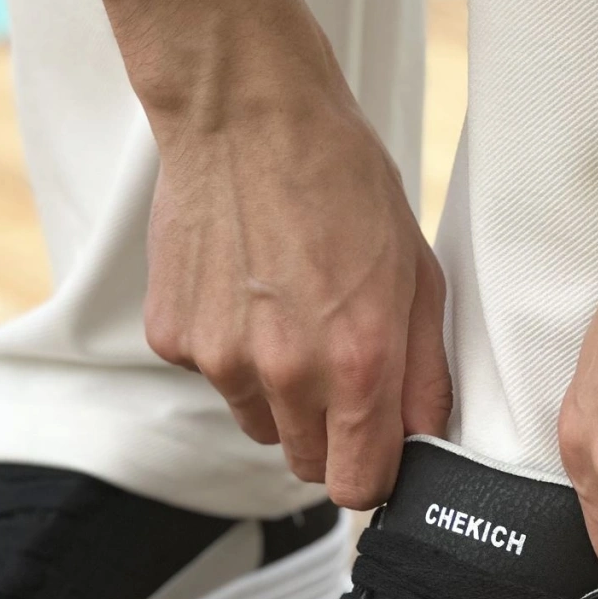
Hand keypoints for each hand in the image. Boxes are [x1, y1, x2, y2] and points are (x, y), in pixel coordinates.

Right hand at [99, 0, 450, 508]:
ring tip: (287, 312)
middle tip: (336, 365)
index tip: (375, 445)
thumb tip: (424, 439)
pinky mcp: (173, 337)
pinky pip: (211, 375)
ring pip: (258, 423)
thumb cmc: (340, 179)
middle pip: (306, 463)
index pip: (358, 486)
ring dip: (278, 392)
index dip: (372, 471)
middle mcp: (286, 372)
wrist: (246, 113)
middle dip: (329, 434)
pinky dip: (228, 349)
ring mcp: (220, 358)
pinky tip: (242, 287)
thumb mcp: (415, 271)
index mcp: (358, 362)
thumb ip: (424, 371)